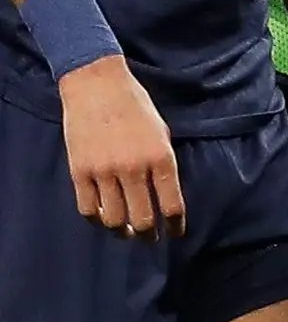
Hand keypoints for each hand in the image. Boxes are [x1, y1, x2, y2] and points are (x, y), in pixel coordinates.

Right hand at [58, 57, 181, 237]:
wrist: (97, 84)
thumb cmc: (135, 105)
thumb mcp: (161, 132)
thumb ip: (163, 163)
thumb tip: (163, 193)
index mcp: (161, 158)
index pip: (172, 205)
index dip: (174, 225)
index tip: (174, 233)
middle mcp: (134, 168)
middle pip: (142, 219)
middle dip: (148, 234)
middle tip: (149, 237)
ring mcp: (104, 171)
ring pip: (114, 219)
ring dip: (122, 231)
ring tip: (126, 231)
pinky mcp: (79, 171)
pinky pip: (87, 208)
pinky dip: (96, 219)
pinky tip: (103, 218)